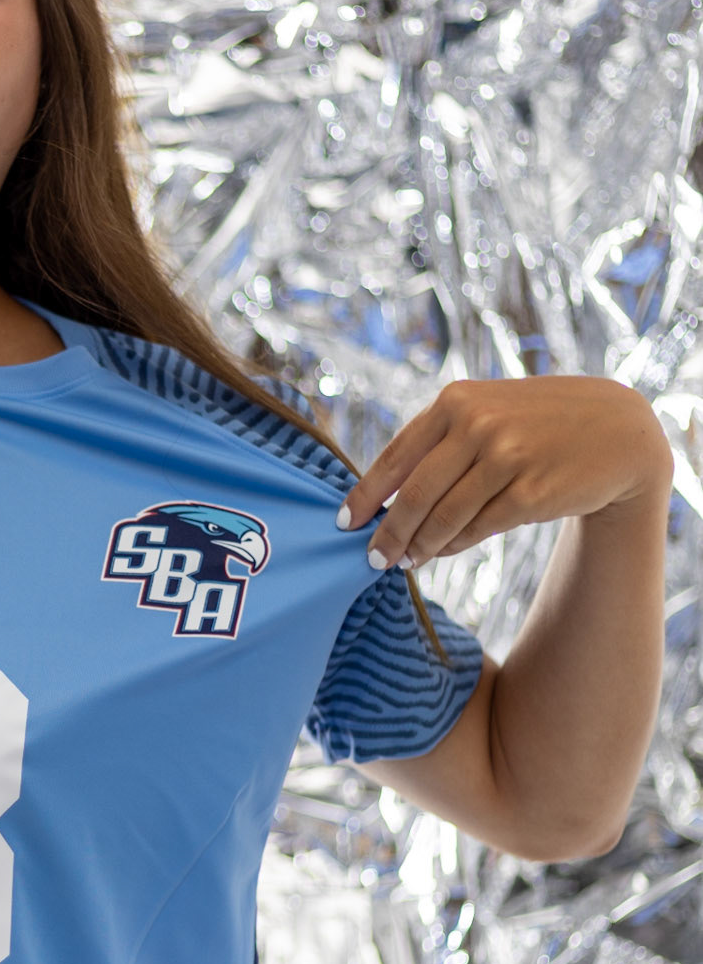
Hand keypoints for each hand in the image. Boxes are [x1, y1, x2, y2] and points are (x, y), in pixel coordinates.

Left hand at [339, 376, 672, 569]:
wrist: (618, 431)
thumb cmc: (538, 424)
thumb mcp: (486, 411)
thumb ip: (439, 442)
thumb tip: (384, 497)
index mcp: (455, 402)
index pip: (395, 457)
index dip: (366, 495)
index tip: (345, 522)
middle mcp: (477, 425)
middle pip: (414, 495)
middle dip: (388, 532)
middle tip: (373, 558)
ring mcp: (506, 458)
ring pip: (444, 517)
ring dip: (419, 546)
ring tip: (404, 561)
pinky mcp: (531, 492)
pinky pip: (478, 529)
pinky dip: (454, 546)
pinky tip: (440, 553)